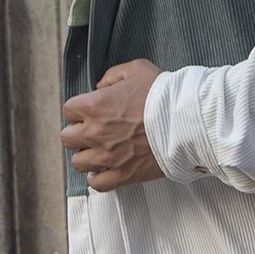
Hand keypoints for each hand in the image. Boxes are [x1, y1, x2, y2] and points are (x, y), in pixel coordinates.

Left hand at [61, 59, 164, 192]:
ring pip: (78, 162)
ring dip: (86, 156)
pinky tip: (102, 171)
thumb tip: (101, 87)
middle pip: (67, 138)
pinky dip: (97, 178)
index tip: (88, 112)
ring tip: (98, 151)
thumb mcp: (137, 69)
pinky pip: (97, 183)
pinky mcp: (122, 174)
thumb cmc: (164, 94)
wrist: (186, 120)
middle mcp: (96, 132)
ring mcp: (108, 156)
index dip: (78, 110)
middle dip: (78, 133)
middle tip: (92, 131)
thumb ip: (112, 76)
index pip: (68, 110)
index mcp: (95, 105)